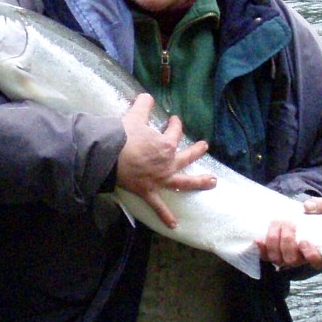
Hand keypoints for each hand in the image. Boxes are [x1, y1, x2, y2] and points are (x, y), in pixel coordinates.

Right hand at [114, 93, 213, 228]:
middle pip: (187, 156)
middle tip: (203, 146)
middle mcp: (168, 163)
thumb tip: (148, 96)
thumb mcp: (134, 115)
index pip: (175, 132)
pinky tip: (174, 225)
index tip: (173, 120)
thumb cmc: (123, 136)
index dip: (175, 124)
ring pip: (184, 182)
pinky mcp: (149, 191)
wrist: (109, 155)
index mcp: (166, 144)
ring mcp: (160, 179)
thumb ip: (144, 104)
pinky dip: (166, 216)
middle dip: (196, 151)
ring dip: (199, 182)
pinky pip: (159, 206)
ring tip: (212, 182)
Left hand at [258, 197, 321, 270]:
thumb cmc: (317, 216)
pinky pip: (265, 256)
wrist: (302, 217)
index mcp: (318, 252)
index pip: (316, 261)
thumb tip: (307, 206)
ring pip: (277, 258)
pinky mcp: (273, 254)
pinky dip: (261, 249)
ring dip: (274, 240)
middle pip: (292, 259)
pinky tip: (259, 239)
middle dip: (287, 241)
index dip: (309, 254)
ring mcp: (286, 258)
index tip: (304, 241)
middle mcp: (301, 259)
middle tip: (288, 223)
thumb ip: (319, 206)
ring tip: (277, 222)